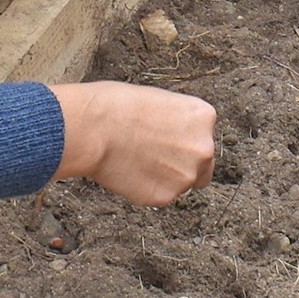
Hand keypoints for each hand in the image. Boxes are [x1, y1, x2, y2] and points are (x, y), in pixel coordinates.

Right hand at [55, 81, 217, 204]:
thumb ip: (176, 122)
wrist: (94, 128)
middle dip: (182, 164)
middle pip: (202, 166)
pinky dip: (147, 189)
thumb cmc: (116, 107)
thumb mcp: (159, 100)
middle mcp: (203, 148)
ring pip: (182, 184)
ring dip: (165, 178)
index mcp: (203, 117)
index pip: (204, 137)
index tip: (166, 141)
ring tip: (137, 162)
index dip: (182, 141)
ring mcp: (187, 175)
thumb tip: (174, 135)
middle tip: (154, 157)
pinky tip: (130, 173)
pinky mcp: (166, 196)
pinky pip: (161, 197)